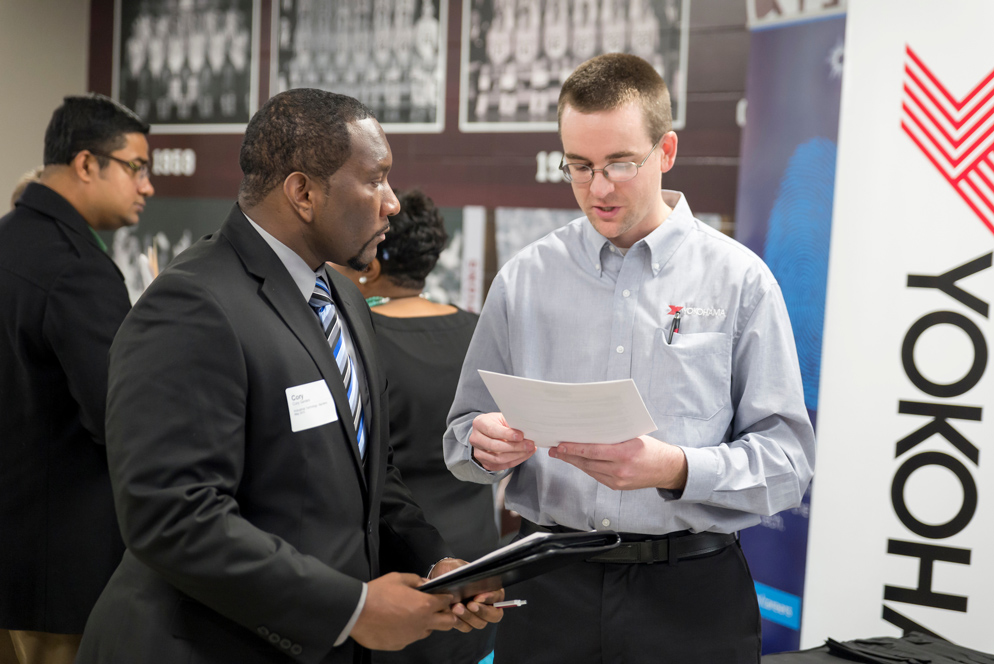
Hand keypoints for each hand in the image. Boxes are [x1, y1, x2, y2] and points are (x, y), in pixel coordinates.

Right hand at [350, 572, 456, 650]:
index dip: (447, 599)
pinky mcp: (400, 645)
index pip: (446, 603)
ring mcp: (411, 636)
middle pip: (448, 623)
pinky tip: (396, 623)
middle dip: (447, 616)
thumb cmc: (376, 594)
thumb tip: (424, 583)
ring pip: (427, 631)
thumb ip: (415, 580)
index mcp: (424, 605)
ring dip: (425, 623)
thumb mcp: (398, 578)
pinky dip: (407, 631)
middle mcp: (422, 623)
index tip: (445, 597)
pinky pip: (410, 638)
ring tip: (410, 615)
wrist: (356, 612)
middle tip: (438, 610)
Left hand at [426, 559, 505, 632]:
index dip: (490, 598)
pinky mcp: (465, 622)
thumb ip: (469, 572)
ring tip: (456, 607)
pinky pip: (466, 627)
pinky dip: (460, 623)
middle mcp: (486, 604)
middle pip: (494, 615)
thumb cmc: (450, 571)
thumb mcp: (459, 567)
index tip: (479, 596)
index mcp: (491, 589)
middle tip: (470, 604)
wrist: (436, 579)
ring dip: (469, 617)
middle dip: (482, 611)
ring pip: (480, 623)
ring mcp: (476, 615)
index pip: (498, 597)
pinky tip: (452, 614)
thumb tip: (476, 577)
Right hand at [469, 412, 535, 471]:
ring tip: (529, 450)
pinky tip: (524, 455)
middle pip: (495, 446)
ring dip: (517, 455)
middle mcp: (476, 439)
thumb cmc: (497, 423)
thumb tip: (526, 429)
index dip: (507, 434)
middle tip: (530, 444)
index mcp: (479, 423)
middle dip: (515, 447)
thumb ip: (511, 423)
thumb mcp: (503, 417)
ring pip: (498, 459)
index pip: (492, 430)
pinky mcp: (485, 463)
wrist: (488, 432)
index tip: (521, 436)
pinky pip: (501, 466)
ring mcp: (478, 453)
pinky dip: (515, 461)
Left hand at [548, 435, 687, 490]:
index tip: (560, 444)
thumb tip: (589, 429)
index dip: (574, 448)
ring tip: (561, 454)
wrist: (666, 469)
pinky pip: (596, 476)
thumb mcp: (634, 436)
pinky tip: (577, 461)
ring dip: (574, 461)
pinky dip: (585, 467)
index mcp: (626, 453)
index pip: (593, 451)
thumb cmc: (651, 449)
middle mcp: (621, 469)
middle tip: (554, 449)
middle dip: (568, 455)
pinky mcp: (617, 486)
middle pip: (587, 461)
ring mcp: (618, 480)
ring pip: (589, 470)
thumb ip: (613, 435)